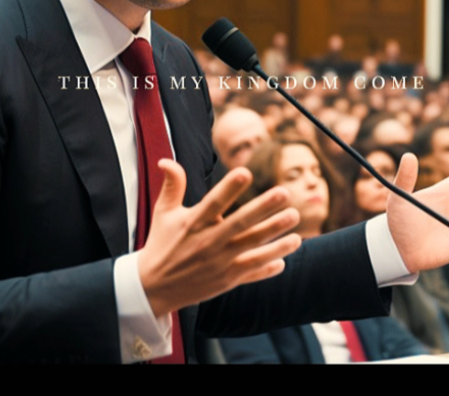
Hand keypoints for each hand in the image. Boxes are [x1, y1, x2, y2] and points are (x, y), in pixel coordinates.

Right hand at [137, 159, 301, 316]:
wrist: (154, 288)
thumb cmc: (161, 244)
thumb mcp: (163, 213)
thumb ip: (172, 185)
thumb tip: (166, 160)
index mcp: (192, 224)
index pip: (213, 203)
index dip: (228, 188)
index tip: (245, 172)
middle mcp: (208, 243)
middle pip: (240, 224)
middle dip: (263, 209)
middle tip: (284, 193)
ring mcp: (219, 264)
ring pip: (253, 250)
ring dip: (276, 236)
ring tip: (294, 220)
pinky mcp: (226, 281)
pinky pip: (251, 273)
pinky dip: (268, 268)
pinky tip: (284, 260)